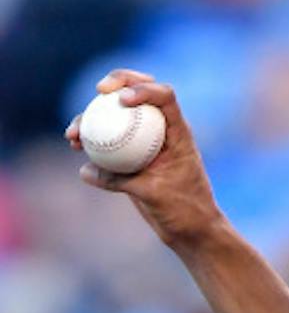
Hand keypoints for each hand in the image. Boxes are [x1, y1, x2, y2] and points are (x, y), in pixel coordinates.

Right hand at [66, 69, 226, 250]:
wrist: (190, 229)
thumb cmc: (185, 210)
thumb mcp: (154, 194)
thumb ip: (121, 181)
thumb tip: (85, 170)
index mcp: (178, 133)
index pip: (165, 97)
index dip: (143, 88)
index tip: (121, 99)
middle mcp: (161, 132)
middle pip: (140, 94)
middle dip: (118, 83)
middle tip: (99, 90)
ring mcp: (145, 143)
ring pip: (118, 117)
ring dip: (94, 117)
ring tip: (74, 133)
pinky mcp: (132, 158)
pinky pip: (109, 143)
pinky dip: (92, 141)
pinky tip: (75, 147)